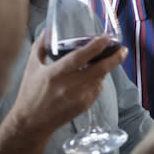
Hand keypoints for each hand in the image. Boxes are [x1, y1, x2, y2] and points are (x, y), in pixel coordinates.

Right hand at [0, 35, 126, 153]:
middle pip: (99, 69)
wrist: (30, 124)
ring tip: (103, 61)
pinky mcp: (84, 106)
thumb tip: (48, 30)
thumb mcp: (31, 68)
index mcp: (55, 74)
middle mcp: (69, 86)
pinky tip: (89, 78)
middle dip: (115, 58)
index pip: (79, 57)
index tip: (106, 38)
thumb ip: (40, 47)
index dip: (95, 47)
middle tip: (123, 49)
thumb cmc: (30, 93)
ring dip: (104, 69)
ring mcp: (79, 97)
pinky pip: (97, 89)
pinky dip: (97, 81)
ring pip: (100, 78)